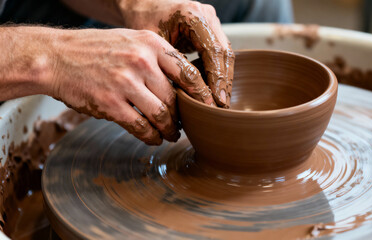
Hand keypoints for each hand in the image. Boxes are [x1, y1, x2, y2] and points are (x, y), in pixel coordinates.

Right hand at [48, 28, 214, 144]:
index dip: (202, 95)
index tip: (209, 108)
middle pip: (175, 99)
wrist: (57, 57)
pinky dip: (151, 137)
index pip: (188, 73)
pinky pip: (140, 127)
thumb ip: (158, 59)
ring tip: (171, 134)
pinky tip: (153, 138)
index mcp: (151, 44)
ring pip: (161, 115)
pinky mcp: (110, 104)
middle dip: (183, 117)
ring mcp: (125, 83)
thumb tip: (183, 86)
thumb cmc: (97, 50)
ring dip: (170, 130)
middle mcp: (141, 62)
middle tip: (185, 125)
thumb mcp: (132, 41)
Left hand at [117, 0, 234, 106]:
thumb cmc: (142, 21)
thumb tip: (186, 97)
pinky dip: (218, 72)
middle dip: (224, 81)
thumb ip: (171, 66)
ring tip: (220, 102)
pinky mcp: (210, 29)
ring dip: (224, 78)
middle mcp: (206, 15)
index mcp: (193, 15)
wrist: (141, 6)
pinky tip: (214, 90)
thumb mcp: (153, 46)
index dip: (217, 78)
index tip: (217, 100)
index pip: (213, 51)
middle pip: (225, 52)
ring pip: (226, 54)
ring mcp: (211, 21)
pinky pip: (219, 53)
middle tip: (222, 105)